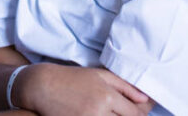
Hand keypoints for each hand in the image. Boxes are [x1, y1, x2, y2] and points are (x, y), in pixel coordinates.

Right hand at [16, 64, 152, 115]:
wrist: (43, 86)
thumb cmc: (72, 78)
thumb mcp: (99, 75)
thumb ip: (124, 86)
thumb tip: (145, 99)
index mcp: (107, 96)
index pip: (135, 113)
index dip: (140, 114)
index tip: (138, 112)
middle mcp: (100, 111)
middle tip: (123, 112)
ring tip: (109, 112)